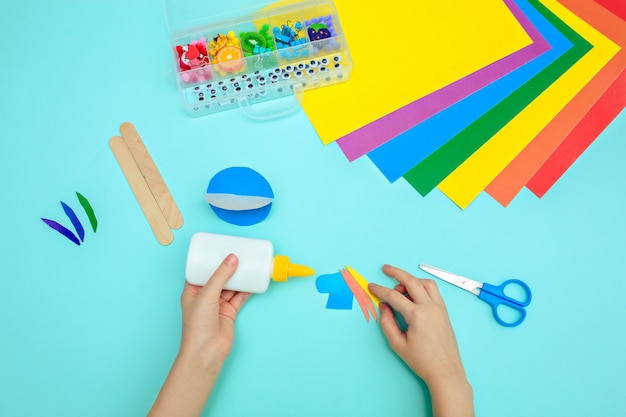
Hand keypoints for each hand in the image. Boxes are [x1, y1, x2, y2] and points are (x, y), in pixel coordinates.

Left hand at [148, 253, 251, 416]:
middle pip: (219, 276)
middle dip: (228, 266)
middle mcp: (205, 296)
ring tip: (248, 263)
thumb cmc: (197, 327)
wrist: (206, 352)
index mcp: (192, 290)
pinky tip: (253, 280)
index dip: (210, 259)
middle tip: (238, 253)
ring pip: (231, 285)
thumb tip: (232, 258)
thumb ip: (220, 276)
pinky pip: (240, 296)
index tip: (219, 248)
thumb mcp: (207, 295)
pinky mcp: (230, 312)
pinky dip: (247, 289)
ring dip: (239, 276)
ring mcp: (218, 304)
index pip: (201, 270)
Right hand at [368, 265, 473, 416]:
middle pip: (411, 281)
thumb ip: (387, 322)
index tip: (371, 286)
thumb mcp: (397, 344)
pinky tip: (413, 295)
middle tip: (385, 268)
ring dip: (412, 280)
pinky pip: (434, 291)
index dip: (380, 290)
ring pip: (426, 283)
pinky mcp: (444, 311)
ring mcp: (439, 308)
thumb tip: (384, 306)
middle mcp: (430, 307)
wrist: (446, 371)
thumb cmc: (422, 361)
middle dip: (396, 272)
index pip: (394, 296)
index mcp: (417, 315)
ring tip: (400, 288)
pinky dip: (422, 287)